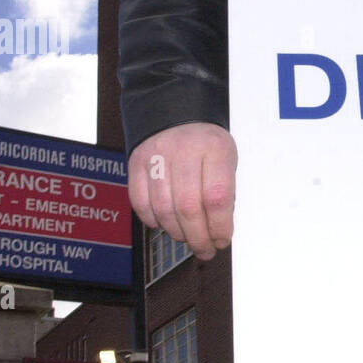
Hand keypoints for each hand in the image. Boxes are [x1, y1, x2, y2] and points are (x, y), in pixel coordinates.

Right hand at [128, 122, 236, 259]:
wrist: (175, 112)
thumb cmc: (206, 143)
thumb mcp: (226, 158)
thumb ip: (224, 191)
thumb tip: (218, 231)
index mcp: (214, 148)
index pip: (217, 197)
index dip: (219, 226)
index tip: (223, 240)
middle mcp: (183, 150)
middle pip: (188, 207)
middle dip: (198, 237)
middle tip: (206, 250)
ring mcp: (156, 156)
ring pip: (163, 209)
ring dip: (177, 233)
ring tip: (188, 238)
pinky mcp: (135, 163)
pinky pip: (140, 203)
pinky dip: (153, 221)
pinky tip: (166, 224)